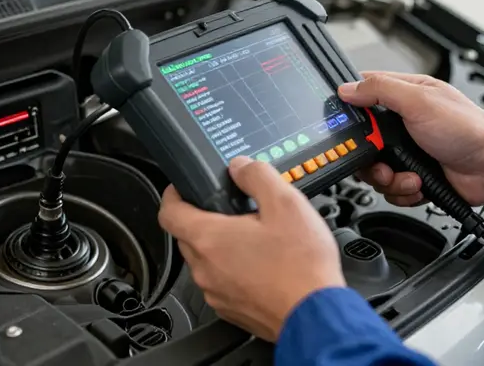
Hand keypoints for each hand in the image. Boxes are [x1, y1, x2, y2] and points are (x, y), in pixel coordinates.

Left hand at [157, 156, 344, 340]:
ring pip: (205, 260)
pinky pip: (221, 281)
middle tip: (233, 207)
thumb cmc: (301, 266)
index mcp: (210, 239)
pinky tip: (262, 262)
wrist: (315, 316)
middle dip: (204, 217)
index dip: (173, 194)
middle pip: (187, 235)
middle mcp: (205, 269)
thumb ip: (257, 176)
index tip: (182, 187)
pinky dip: (233, 268)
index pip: (169, 213)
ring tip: (254, 235)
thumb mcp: (285, 203)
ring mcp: (216, 293)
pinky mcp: (231, 310)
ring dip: (221, 245)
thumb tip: (240, 166)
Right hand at [339, 71, 483, 207]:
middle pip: (364, 140)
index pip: (364, 95)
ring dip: (390, 178)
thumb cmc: (467, 128)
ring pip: (376, 168)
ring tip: (408, 176)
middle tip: (382, 161)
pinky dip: (403, 191)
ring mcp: (409, 150)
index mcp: (404, 95)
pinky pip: (392, 188)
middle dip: (370, 157)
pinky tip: (418, 185)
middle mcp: (404, 122)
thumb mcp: (419, 101)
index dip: (352, 111)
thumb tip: (348, 88)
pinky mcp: (415, 175)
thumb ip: (380, 90)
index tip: (352, 127)